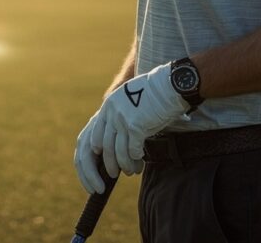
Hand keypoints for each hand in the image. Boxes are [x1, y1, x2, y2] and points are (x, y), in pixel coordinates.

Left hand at [75, 63, 188, 192]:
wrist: (170, 84)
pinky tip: (141, 163)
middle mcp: (110, 112)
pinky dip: (137, 159)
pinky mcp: (135, 125)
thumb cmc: (154, 96)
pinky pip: (133, 151)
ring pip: (118, 152)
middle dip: (107, 166)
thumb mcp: (129, 102)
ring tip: (130, 172)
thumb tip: (114, 145)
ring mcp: (122, 119)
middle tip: (112, 176)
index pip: (90, 137)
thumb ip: (119, 119)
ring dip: (124, 166)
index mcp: (107, 107)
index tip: (96, 168)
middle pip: (102, 148)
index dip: (92, 156)